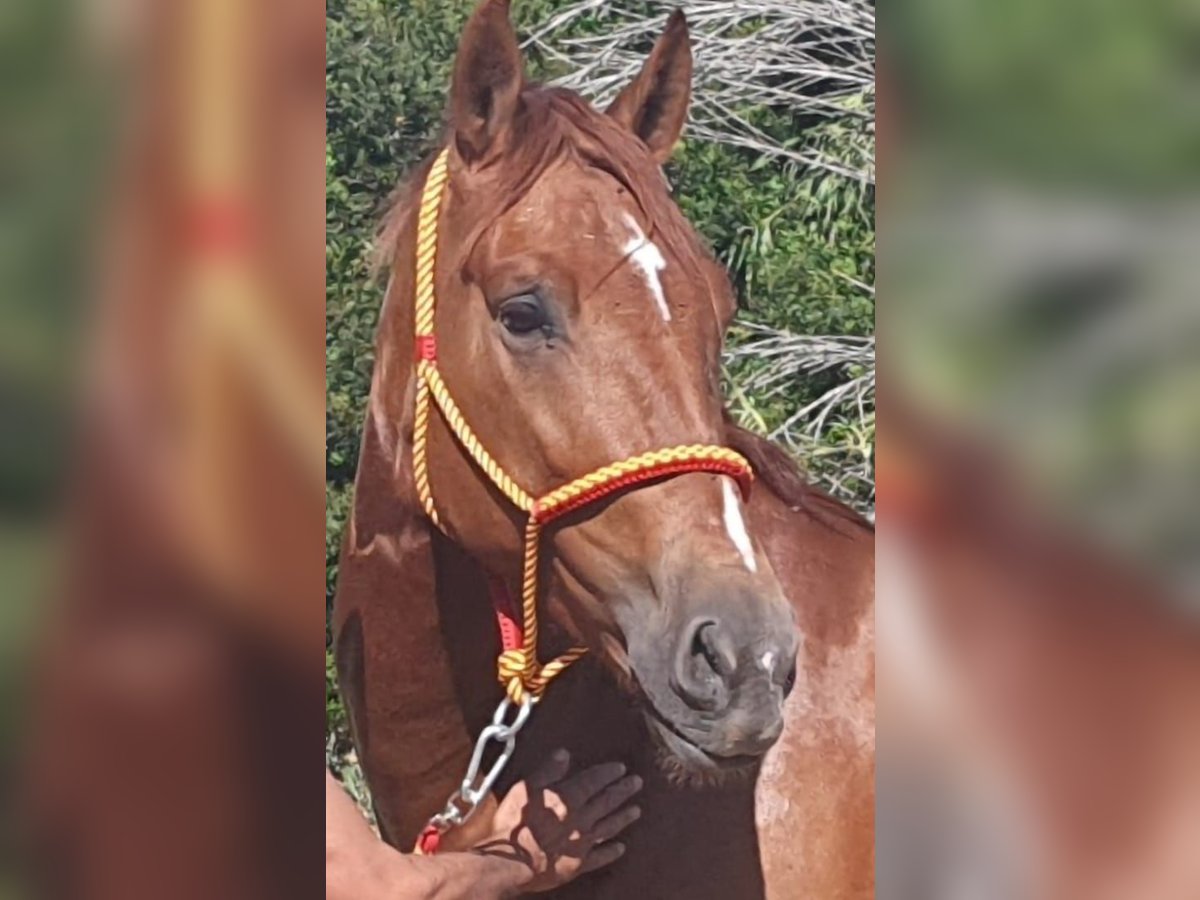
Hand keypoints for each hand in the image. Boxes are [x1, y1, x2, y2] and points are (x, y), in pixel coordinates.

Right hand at [472, 750, 642, 892]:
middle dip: (623, 790)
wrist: (512, 863)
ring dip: (623, 817)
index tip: (621, 768)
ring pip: (609, 827)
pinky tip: (620, 848)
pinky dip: (611, 851)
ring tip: (636, 810)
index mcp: (568, 799)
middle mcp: (581, 819)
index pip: (594, 781)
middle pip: (607, 802)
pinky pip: (600, 857)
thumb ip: (548, 771)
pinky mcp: (577, 865)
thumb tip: (564, 753)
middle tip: (637, 783)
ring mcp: (581, 843)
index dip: (608, 773)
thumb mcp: (526, 789)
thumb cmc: (516, 824)